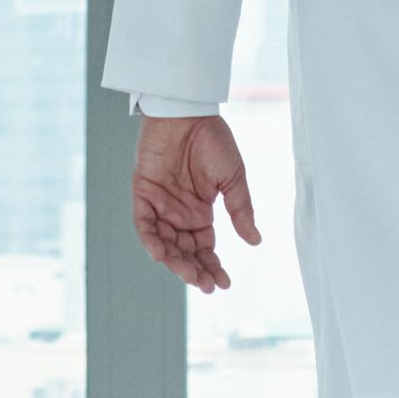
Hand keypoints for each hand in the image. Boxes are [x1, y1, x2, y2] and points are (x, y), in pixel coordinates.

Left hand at [132, 112, 260, 293]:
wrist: (189, 112)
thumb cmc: (212, 141)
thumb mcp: (233, 178)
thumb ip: (240, 210)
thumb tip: (255, 241)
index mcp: (200, 213)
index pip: (205, 249)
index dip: (212, 267)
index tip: (223, 283)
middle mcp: (179, 215)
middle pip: (184, 252)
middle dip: (194, 271)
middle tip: (205, 285)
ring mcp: (160, 206)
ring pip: (164, 244)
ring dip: (175, 261)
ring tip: (189, 275)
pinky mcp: (143, 194)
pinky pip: (143, 223)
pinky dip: (150, 240)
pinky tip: (161, 254)